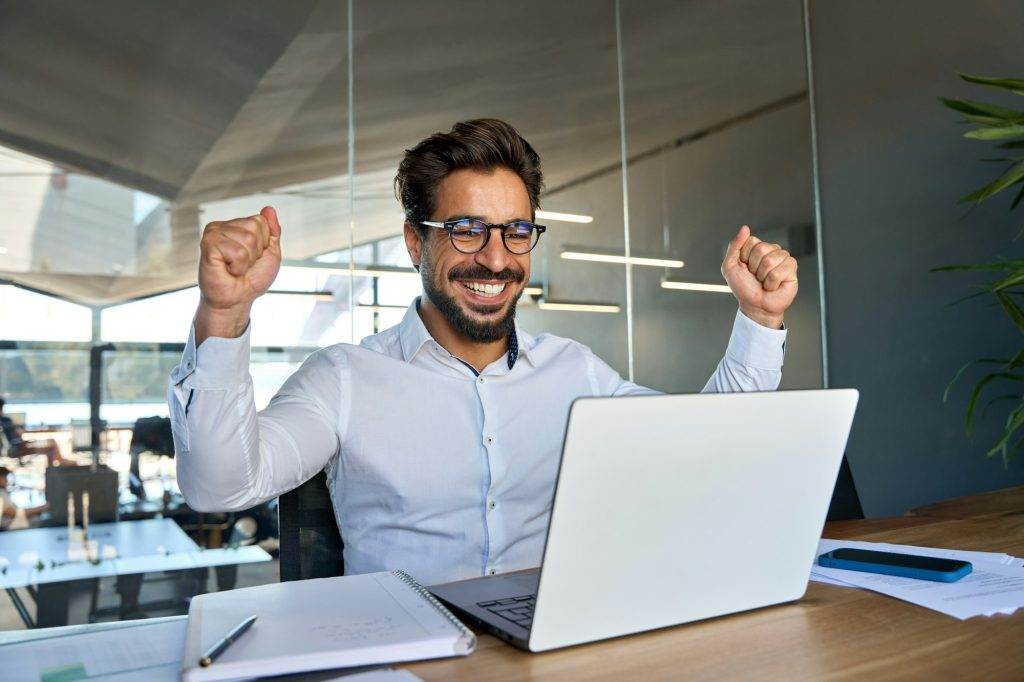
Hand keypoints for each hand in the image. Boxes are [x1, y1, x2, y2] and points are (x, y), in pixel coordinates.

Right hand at [195, 206, 281, 342]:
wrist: (237, 300)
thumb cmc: (251, 279)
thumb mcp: (270, 253)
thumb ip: (272, 231)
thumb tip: (269, 209)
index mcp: (237, 225)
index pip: (261, 221)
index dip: (263, 244)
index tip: (253, 258)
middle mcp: (223, 226)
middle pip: (254, 227)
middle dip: (255, 252)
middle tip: (243, 264)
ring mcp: (213, 233)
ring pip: (248, 239)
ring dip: (246, 261)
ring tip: (234, 267)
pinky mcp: (208, 245)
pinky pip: (237, 251)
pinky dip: (238, 266)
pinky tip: (227, 270)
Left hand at [720, 225, 797, 328]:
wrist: (755, 306)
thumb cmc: (744, 288)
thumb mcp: (729, 267)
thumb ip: (734, 246)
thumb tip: (745, 228)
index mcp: (757, 247)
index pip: (751, 241)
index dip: (744, 257)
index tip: (745, 268)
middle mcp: (771, 250)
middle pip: (761, 248)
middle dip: (754, 267)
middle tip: (756, 277)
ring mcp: (783, 258)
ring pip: (771, 260)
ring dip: (763, 276)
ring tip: (764, 281)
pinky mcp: (792, 268)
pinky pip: (779, 271)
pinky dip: (772, 283)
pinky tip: (773, 286)